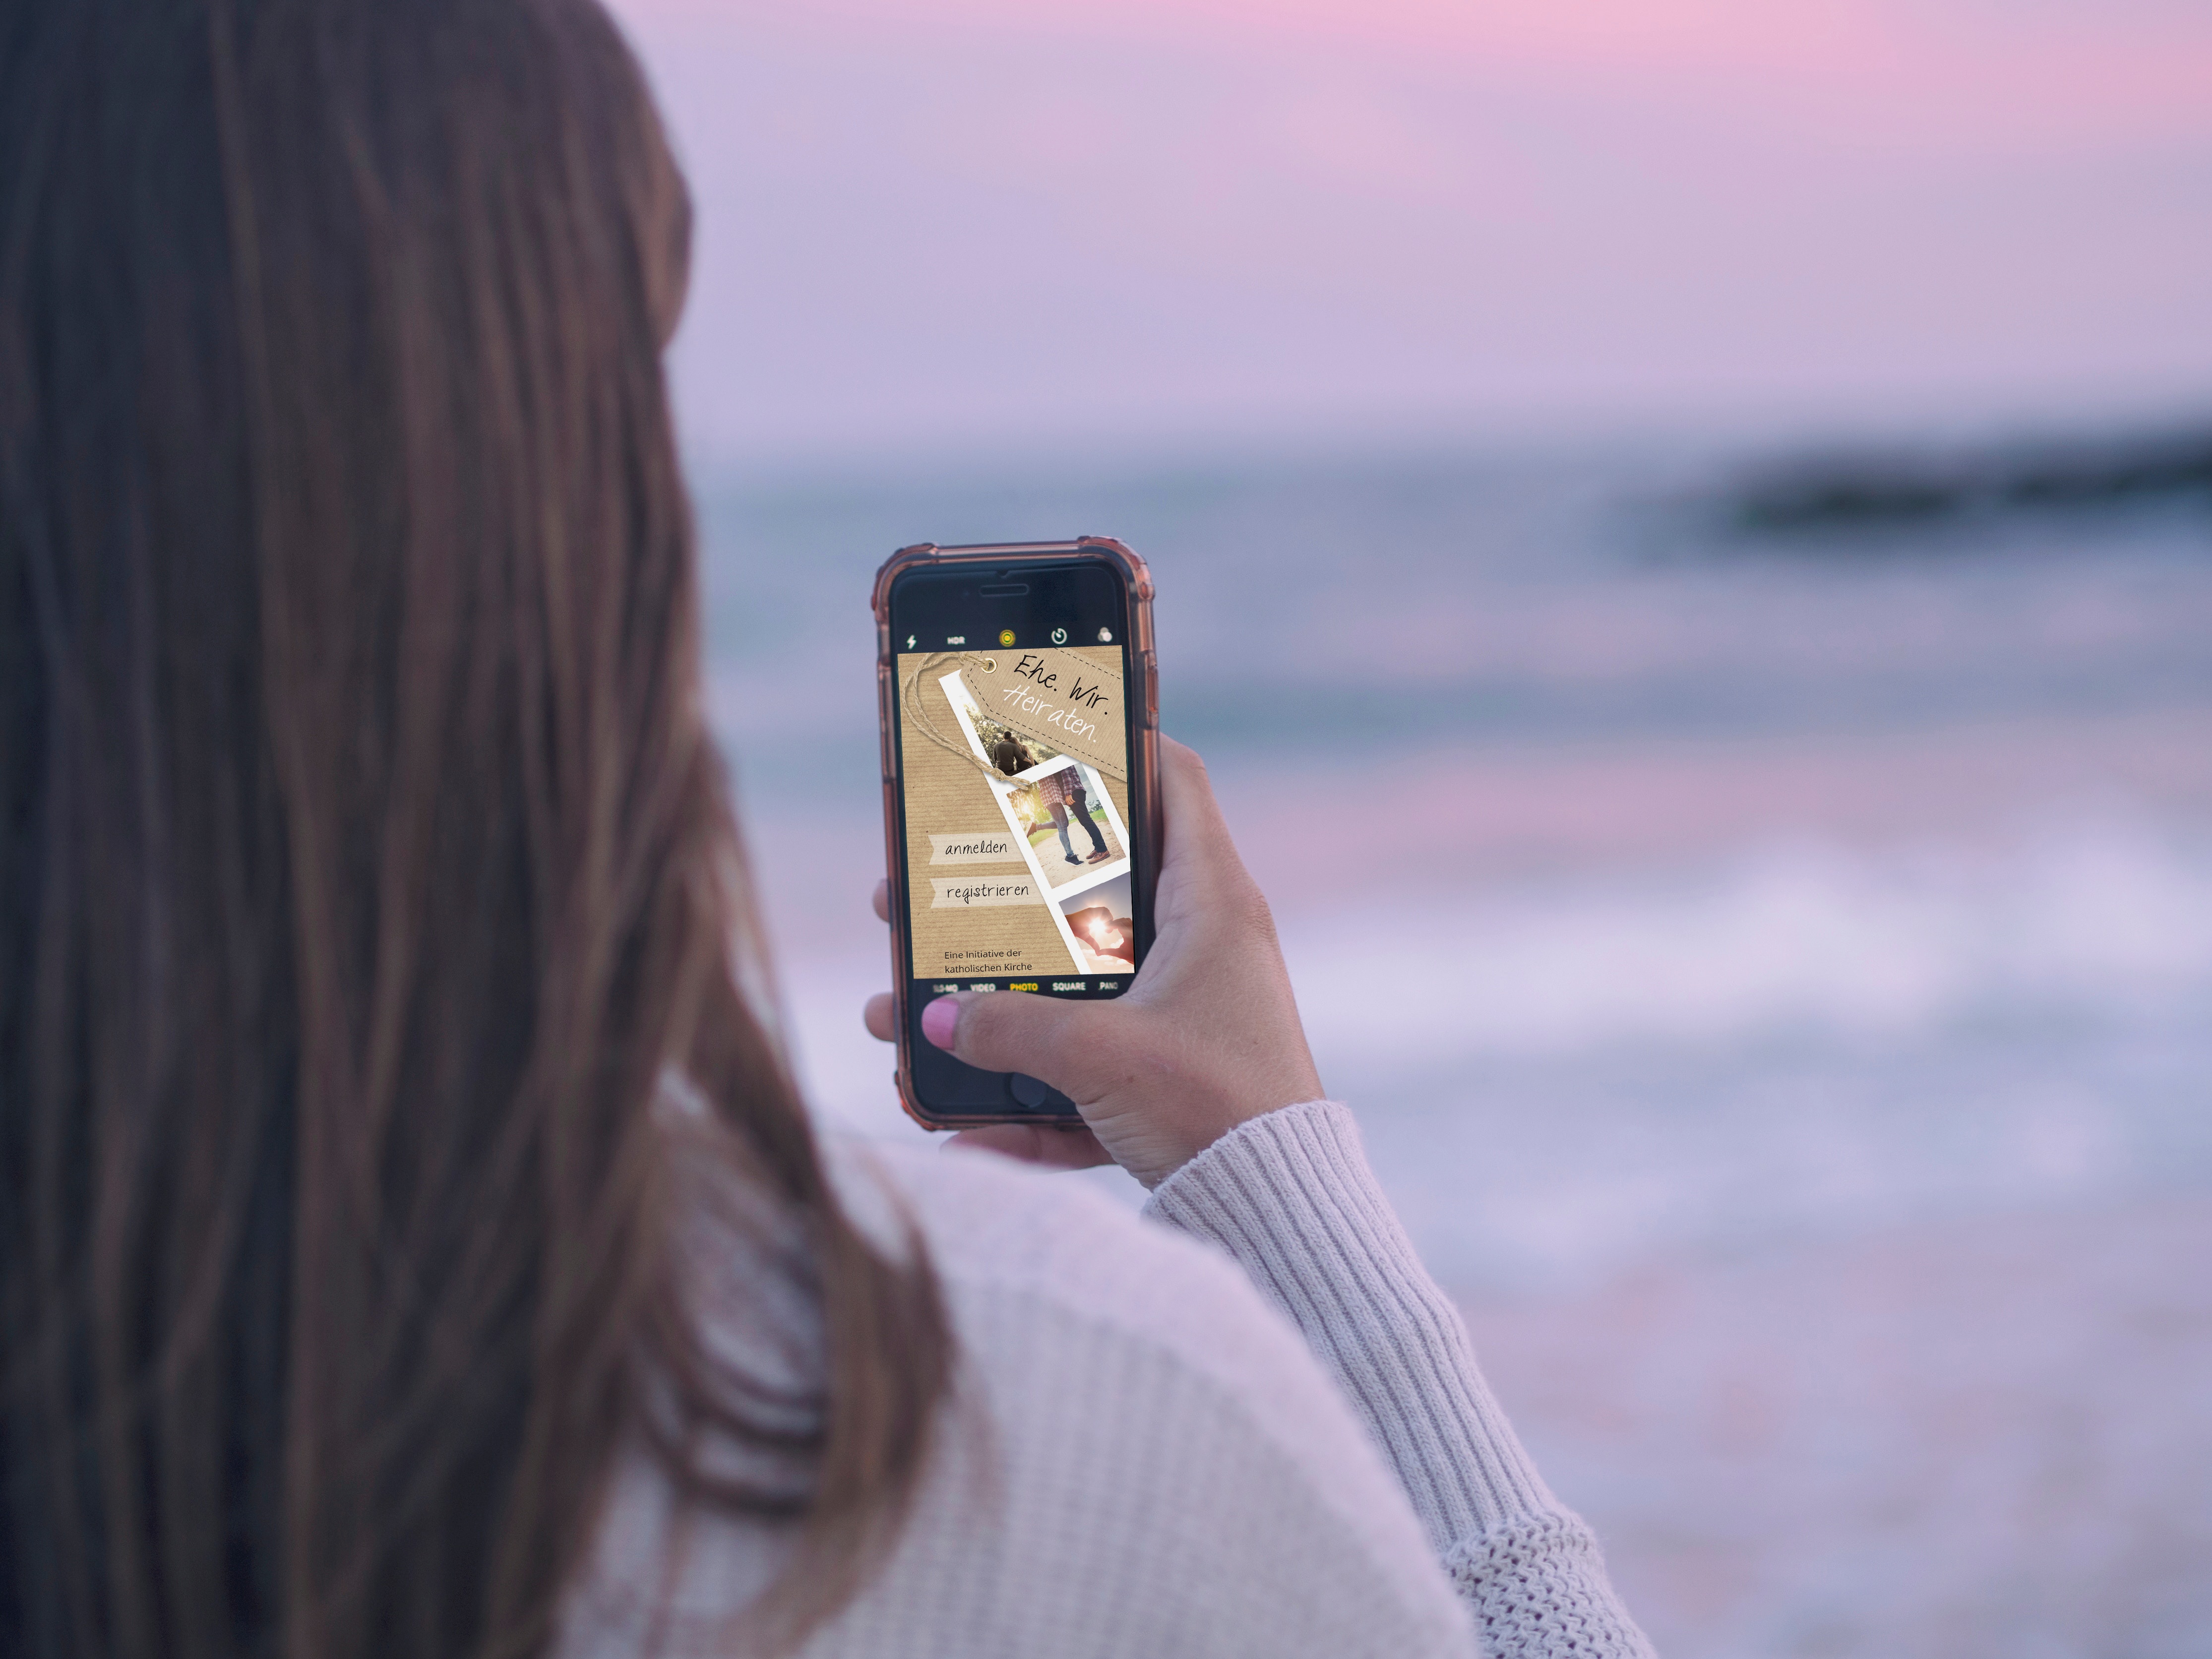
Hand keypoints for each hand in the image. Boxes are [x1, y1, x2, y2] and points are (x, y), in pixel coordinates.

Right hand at [863, 736, 1323, 1188]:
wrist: (1279, 1214)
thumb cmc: (1215, 1107)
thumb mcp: (1102, 1056)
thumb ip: (1011, 1032)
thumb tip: (928, 1022)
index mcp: (1210, 906)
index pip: (1176, 784)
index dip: (1121, 746)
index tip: (1049, 739)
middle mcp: (1203, 946)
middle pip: (1093, 890)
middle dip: (1004, 894)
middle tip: (930, 888)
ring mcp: (1186, 1012)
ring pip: (1076, 985)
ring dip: (997, 999)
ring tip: (906, 1003)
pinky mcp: (1169, 1077)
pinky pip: (1084, 1072)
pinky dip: (1027, 1099)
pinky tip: (959, 1132)